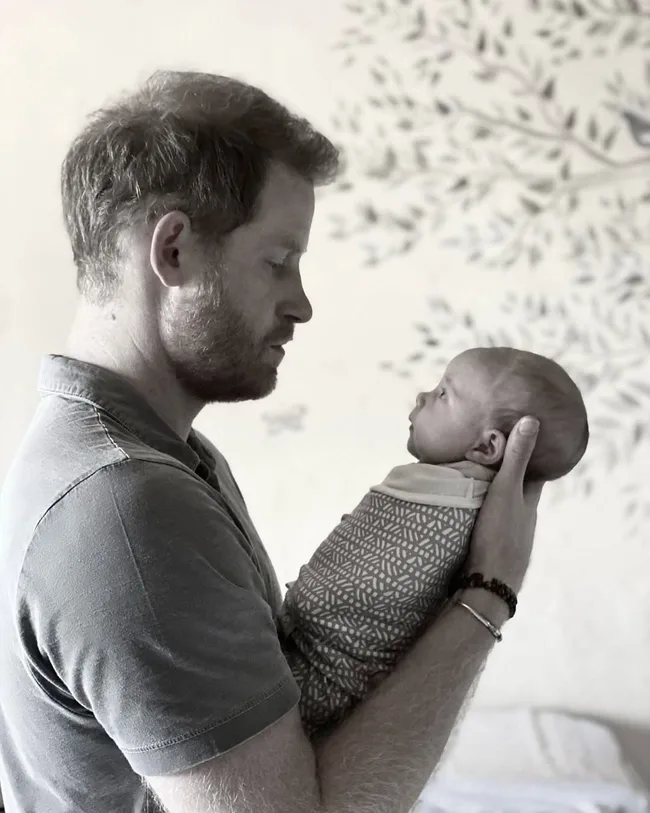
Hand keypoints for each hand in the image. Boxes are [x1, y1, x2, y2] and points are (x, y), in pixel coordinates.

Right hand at [467, 417, 543, 593]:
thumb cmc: (500, 535)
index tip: (516, 434)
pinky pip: (485, 518)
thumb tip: (532, 420)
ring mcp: (506, 533)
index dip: (527, 452)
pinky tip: (462, 504)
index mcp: (529, 501)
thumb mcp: (507, 490)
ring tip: (469, 472)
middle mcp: (522, 516)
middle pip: (516, 487)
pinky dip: (477, 507)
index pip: (533, 470)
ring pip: (499, 504)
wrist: (488, 585)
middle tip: (485, 450)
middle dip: (504, 470)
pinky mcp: (489, 544)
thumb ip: (517, 457)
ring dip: (488, 490)